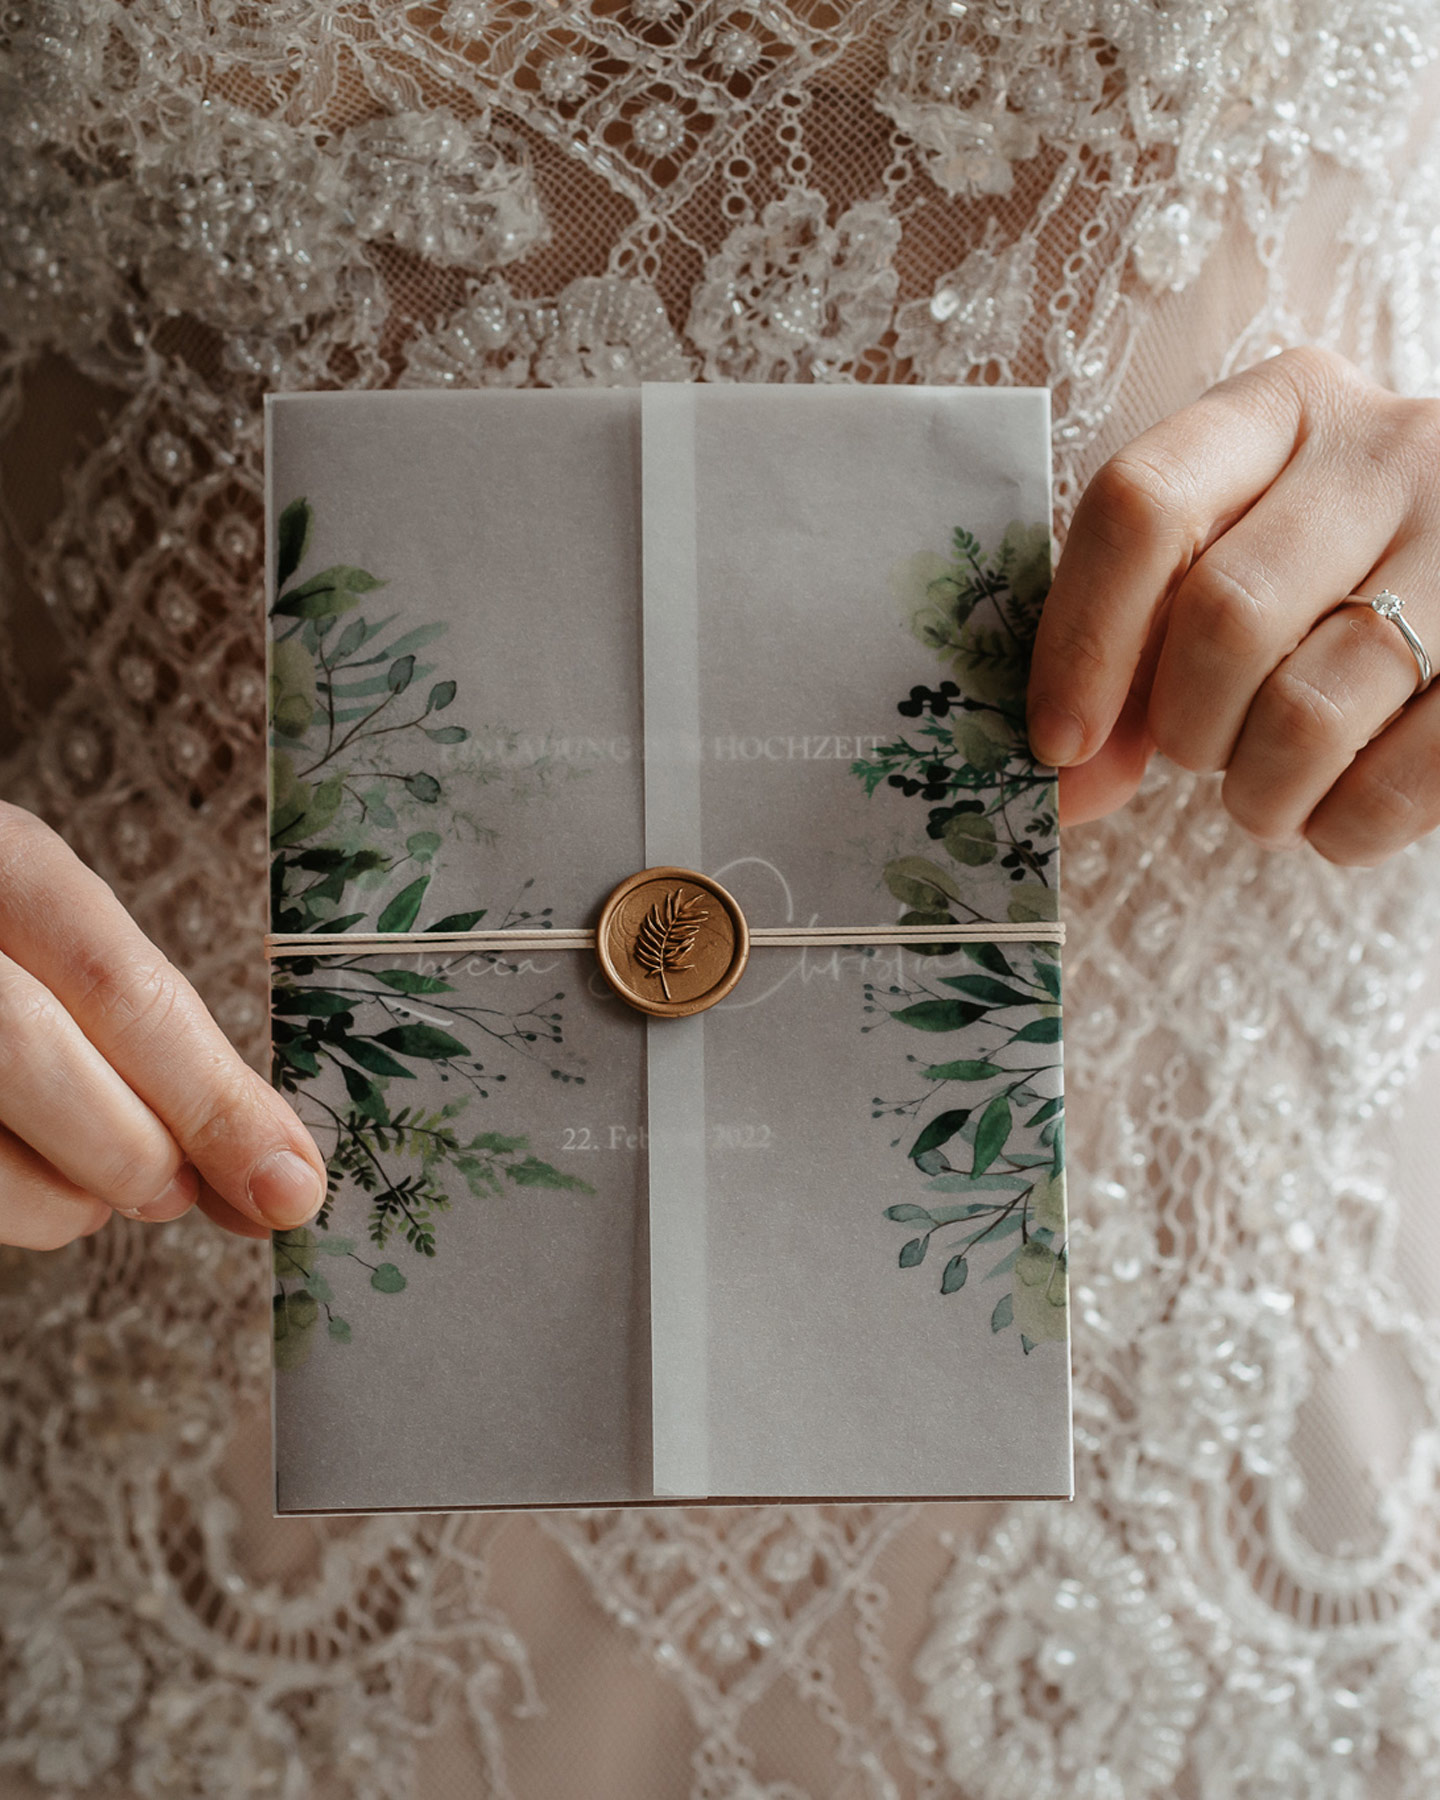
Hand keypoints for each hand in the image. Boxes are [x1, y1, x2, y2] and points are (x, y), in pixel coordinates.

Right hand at [0, 803, 326, 1248]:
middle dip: (130, 1151)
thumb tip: (280, 1178)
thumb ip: (165, 1044)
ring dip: (63, 1201)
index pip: (119, 984)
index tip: (289, 1185)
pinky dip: (5, 1205)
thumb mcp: (68, 946)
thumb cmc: (4, 958)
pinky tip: (18, 1170)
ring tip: (91, 1184)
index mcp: (2, 860)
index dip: (214, 1099)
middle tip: (174, 1189)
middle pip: (35, 1057)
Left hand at [1028, 346, 1439, 864]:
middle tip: (1204, 753)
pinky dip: (1342, 827)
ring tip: (1270, 793)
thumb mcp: (1231, 564)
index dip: (1082, 640)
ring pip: (1307, 711)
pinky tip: (1338, 812)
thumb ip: (1133, 658)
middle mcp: (1387, 452)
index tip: (1059, 743)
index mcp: (1281, 409)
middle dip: (1187, 727)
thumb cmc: (1326, 585)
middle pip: (1224, 615)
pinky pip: (1400, 782)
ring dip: (1261, 793)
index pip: (1143, 505)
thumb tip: (1068, 785)